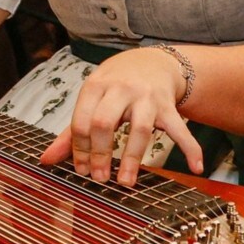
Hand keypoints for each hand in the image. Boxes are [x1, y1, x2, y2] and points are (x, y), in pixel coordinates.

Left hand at [39, 48, 203, 186]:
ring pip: (139, 129)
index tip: (82, 170)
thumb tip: (46, 160)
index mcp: (97, 86)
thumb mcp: (92, 99)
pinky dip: (190, 148)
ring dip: (132, 158)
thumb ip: (71, 132)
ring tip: (126, 182)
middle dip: (100, 153)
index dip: (79, 149)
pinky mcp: (168, 106)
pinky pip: (180, 129)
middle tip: (99, 177)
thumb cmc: (117, 84)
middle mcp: (121, 89)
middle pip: (105, 122)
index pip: (82, 121)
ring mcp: (147, 98)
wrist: (154, 61)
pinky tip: (196, 167)